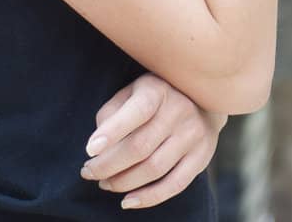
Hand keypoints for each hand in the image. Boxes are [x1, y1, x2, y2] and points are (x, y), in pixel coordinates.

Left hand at [81, 71, 228, 209]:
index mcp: (158, 90)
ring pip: (153, 169)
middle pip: (140, 147)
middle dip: (107, 166)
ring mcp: (193, 134)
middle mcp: (180, 110)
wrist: (202, 100)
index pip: (136, 112)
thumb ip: (112, 114)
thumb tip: (99, 147)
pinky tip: (128, 201)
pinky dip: (148, 198)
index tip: (90, 150)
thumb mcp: (131, 93)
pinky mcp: (202, 155)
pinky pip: (175, 184)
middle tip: (89, 172)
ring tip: (105, 183)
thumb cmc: (154, 99)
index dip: (112, 132)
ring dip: (122, 182)